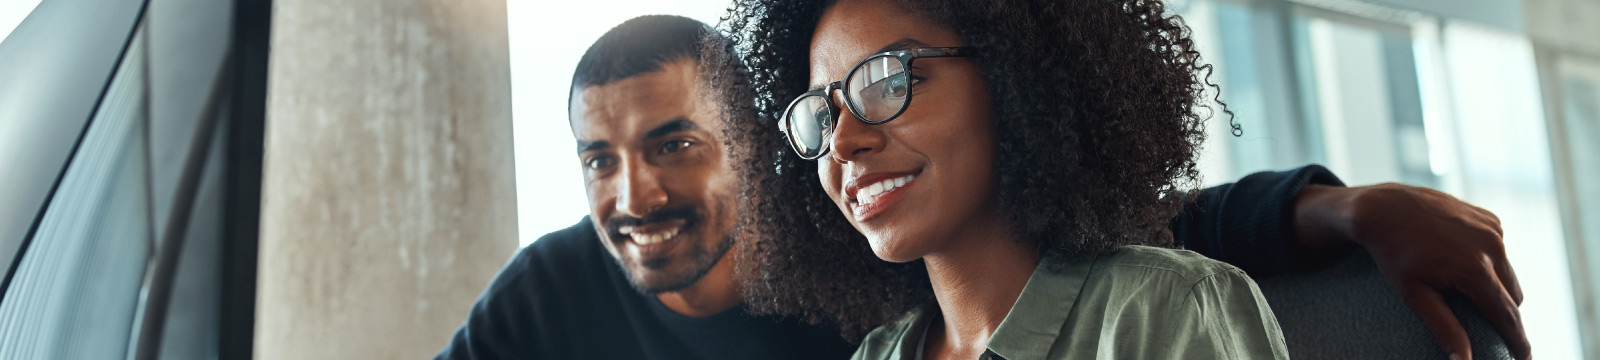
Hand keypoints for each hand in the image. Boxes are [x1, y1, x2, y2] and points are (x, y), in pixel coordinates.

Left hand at [1295, 183, 1529, 359]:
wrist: (1384, 208)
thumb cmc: (1395, 254)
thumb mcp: (1414, 295)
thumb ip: (1445, 328)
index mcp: (1476, 269)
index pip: (1506, 315)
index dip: (1517, 340)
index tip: (1524, 359)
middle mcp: (1492, 246)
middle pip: (1512, 296)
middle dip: (1503, 313)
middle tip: (1486, 326)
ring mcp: (1493, 229)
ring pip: (1509, 273)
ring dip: (1497, 287)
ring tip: (1468, 291)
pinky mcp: (1490, 218)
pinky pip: (1500, 250)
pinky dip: (1490, 262)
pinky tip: (1463, 260)